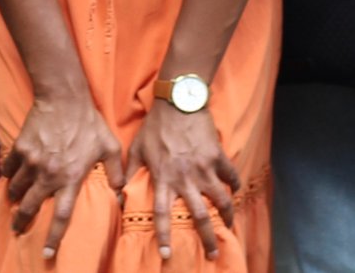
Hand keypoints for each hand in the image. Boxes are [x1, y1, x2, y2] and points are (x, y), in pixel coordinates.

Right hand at [2, 92, 122, 260]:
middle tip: (18, 229)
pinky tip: (10, 176)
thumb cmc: (89, 123)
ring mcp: (31, 161)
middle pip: (29, 207)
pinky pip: (7, 168)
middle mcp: (48, 175)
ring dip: (14, 198)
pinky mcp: (20, 148)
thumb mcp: (110, 147)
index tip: (47, 254)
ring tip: (15, 201)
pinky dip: (7, 174)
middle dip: (22, 222)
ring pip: (15, 189)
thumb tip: (121, 192)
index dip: (53, 238)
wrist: (64, 97)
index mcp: (70, 179)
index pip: (60, 216)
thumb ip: (116, 172)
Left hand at [122, 102, 241, 261]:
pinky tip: (236, 191)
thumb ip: (129, 171)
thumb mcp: (137, 148)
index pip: (162, 214)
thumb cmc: (155, 125)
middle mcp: (186, 178)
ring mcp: (204, 168)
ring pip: (221, 200)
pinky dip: (235, 185)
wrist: (178, 100)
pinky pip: (231, 176)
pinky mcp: (218, 156)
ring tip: (229, 227)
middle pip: (199, 216)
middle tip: (212, 254)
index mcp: (164, 178)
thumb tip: (119, 191)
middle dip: (207, 238)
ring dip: (227, 217)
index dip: (165, 235)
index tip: (168, 254)